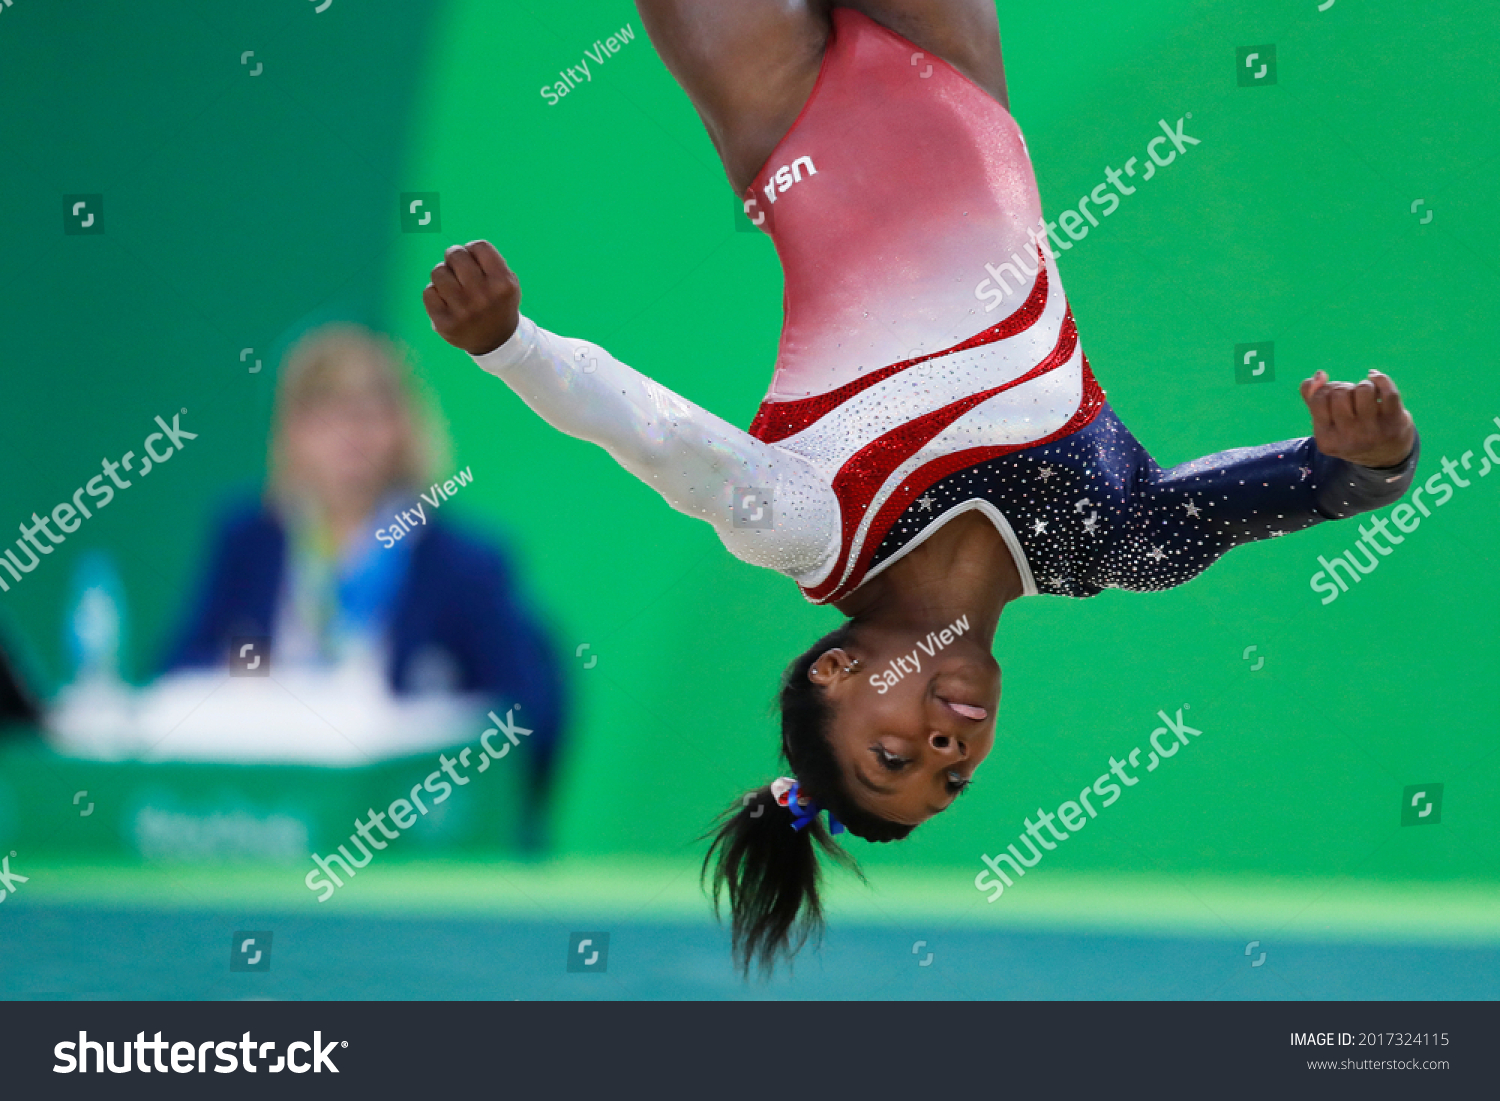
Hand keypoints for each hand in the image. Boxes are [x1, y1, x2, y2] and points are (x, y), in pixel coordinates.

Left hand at [423, 241, 519, 355]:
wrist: (496, 342)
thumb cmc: (497, 301)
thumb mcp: (506, 281)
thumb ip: (486, 260)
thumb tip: (453, 252)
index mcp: (503, 284)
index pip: (479, 246)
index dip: (473, 249)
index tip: (474, 260)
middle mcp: (484, 297)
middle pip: (456, 255)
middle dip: (454, 258)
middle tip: (458, 268)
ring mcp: (463, 312)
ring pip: (438, 272)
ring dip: (443, 275)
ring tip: (452, 285)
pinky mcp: (445, 324)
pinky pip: (429, 292)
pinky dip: (435, 293)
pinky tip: (446, 301)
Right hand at [1299, 369, 1415, 467]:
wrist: (1385, 454)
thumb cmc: (1349, 431)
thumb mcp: (1326, 422)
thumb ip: (1311, 396)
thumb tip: (1320, 375)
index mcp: (1326, 440)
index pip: (1319, 398)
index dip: (1326, 390)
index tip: (1332, 398)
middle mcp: (1349, 438)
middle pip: (1340, 393)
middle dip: (1345, 388)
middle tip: (1350, 399)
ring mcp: (1373, 431)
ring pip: (1364, 389)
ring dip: (1364, 386)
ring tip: (1366, 396)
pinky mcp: (1395, 423)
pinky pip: (1388, 392)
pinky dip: (1381, 380)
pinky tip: (1376, 380)